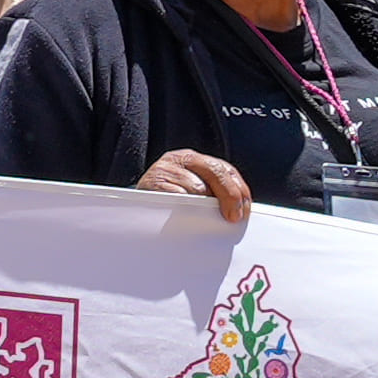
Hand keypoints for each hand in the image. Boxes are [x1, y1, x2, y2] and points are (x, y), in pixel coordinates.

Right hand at [141, 147, 256, 228]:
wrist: (134, 205)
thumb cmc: (169, 202)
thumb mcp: (193, 192)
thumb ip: (214, 195)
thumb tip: (238, 212)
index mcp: (196, 159)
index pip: (226, 170)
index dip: (238, 190)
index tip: (243, 212)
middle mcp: (182, 158)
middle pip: (215, 172)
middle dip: (229, 196)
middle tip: (232, 218)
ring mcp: (167, 168)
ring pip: (198, 188)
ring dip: (204, 207)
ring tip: (202, 219)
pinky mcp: (154, 182)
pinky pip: (178, 198)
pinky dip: (184, 209)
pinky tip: (185, 216)